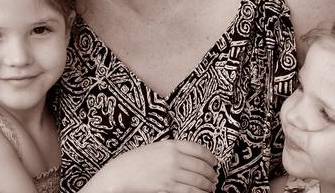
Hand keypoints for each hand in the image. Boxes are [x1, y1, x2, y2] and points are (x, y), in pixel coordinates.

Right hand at [88, 140, 217, 192]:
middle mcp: (173, 158)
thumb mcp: (154, 148)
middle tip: (214, 177)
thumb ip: (172, 150)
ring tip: (210, 187)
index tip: (214, 161)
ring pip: (198, 180)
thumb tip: (191, 158)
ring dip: (207, 185)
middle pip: (201, 166)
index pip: (198, 149)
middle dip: (211, 173)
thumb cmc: (134, 161)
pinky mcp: (168, 187)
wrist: (121, 174)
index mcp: (170, 145)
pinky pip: (190, 192)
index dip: (210, 156)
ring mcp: (172, 173)